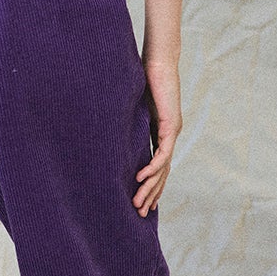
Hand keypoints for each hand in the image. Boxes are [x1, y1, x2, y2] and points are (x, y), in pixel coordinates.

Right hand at [134, 55, 179, 213]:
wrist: (159, 61)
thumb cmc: (144, 78)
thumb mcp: (132, 107)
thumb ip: (126, 120)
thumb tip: (105, 128)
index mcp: (160, 133)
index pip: (157, 167)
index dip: (151, 186)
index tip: (142, 202)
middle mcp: (169, 136)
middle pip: (162, 173)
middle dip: (151, 194)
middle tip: (140, 214)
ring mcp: (171, 132)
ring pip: (163, 168)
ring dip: (150, 187)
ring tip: (139, 203)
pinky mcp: (170, 125)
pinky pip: (162, 153)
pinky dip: (152, 168)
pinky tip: (141, 179)